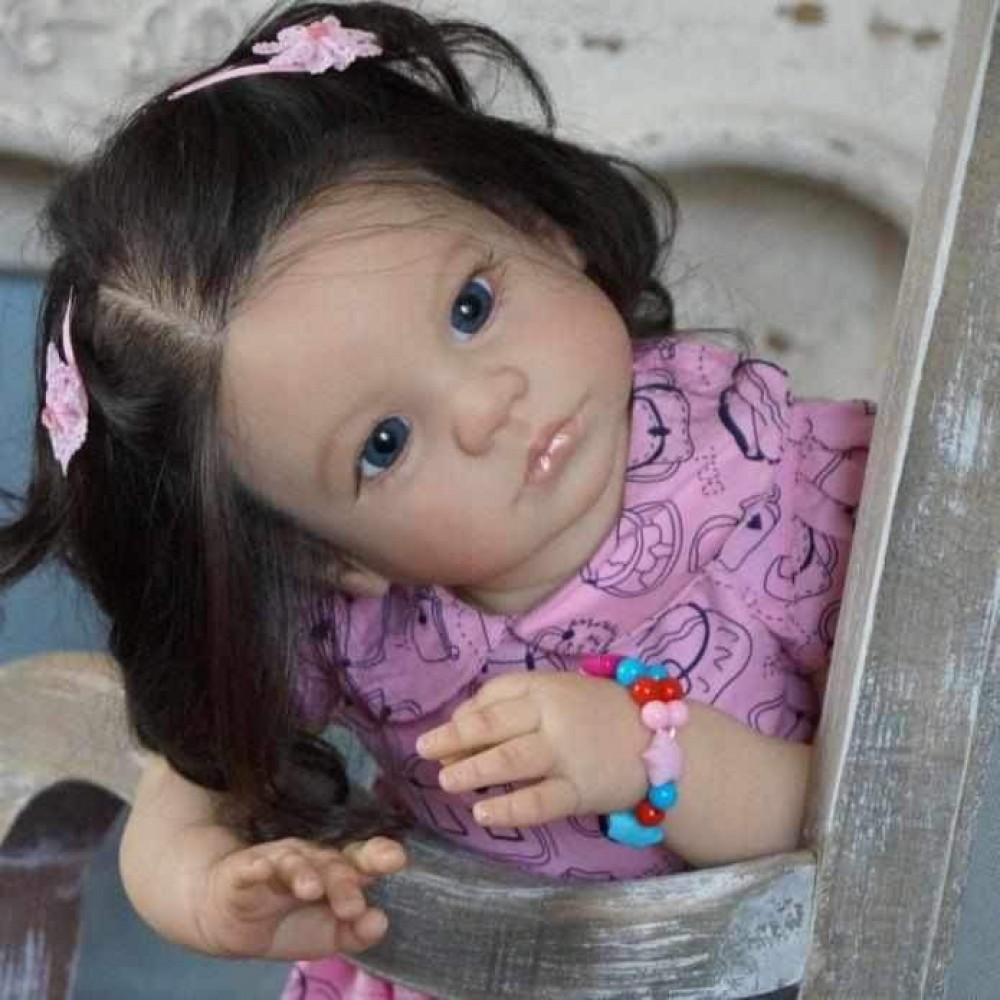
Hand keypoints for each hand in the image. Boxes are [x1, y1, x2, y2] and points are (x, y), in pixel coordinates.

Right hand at [196, 836, 405, 959]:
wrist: (231, 921)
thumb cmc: (289, 922)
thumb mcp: (328, 934)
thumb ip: (356, 932)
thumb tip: (381, 921)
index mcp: (334, 869)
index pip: (359, 857)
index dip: (377, 855)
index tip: (397, 859)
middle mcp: (309, 858)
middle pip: (330, 863)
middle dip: (343, 882)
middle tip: (353, 907)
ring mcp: (276, 861)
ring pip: (292, 862)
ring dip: (303, 874)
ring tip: (311, 891)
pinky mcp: (242, 872)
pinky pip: (249, 867)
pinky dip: (255, 867)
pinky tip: (261, 869)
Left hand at [416, 672, 648, 828]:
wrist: (659, 741)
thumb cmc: (598, 714)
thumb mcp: (558, 693)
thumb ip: (512, 704)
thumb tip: (456, 728)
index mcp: (544, 687)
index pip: (494, 695)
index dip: (462, 717)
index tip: (439, 738)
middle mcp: (552, 716)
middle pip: (495, 724)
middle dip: (455, 739)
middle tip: (424, 753)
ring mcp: (566, 753)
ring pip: (511, 759)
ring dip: (473, 770)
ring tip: (446, 781)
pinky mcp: (580, 790)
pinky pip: (539, 801)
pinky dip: (508, 807)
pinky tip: (483, 812)